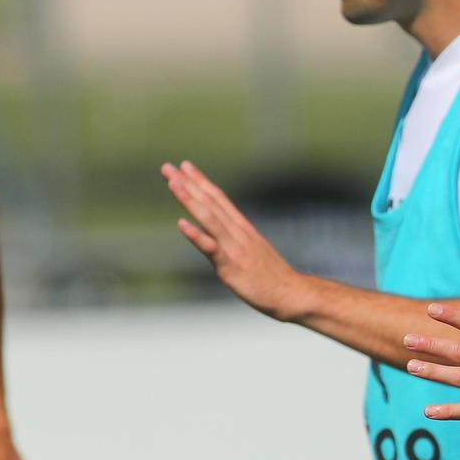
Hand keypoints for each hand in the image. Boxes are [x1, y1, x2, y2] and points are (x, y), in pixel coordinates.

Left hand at [165, 161, 304, 318]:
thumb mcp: (254, 251)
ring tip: (172, 183)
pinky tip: (181, 224)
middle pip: (210, 202)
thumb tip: (217, 235)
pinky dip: (196, 235)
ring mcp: (234, 247)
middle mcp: (238, 232)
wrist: (292, 293)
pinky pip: (210, 248)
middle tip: (167, 167)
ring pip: (209, 218)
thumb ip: (235, 240)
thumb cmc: (273, 277)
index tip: (185, 166)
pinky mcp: (231, 264)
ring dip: (190, 199)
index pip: (219, 199)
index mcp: (243, 228)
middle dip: (188, 184)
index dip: (201, 181)